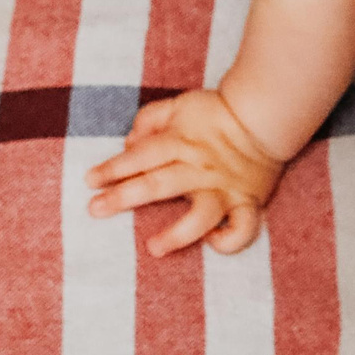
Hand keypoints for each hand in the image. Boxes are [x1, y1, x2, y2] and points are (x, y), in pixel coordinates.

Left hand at [85, 89, 283, 255]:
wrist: (265, 114)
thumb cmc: (217, 111)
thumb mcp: (179, 105)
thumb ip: (150, 120)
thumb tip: (129, 144)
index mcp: (180, 142)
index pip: (140, 156)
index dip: (112, 168)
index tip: (89, 181)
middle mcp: (199, 168)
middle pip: (157, 184)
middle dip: (124, 198)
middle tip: (94, 210)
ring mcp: (224, 189)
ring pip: (200, 216)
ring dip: (176, 234)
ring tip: (152, 249)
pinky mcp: (247, 203)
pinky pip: (243, 228)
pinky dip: (230, 240)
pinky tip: (212, 244)